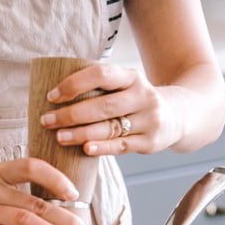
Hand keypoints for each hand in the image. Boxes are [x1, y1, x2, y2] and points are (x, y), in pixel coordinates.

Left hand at [38, 63, 181, 155]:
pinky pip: (121, 146)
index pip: (101, 74)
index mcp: (132, 76)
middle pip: (103, 106)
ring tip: (59, 137)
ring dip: (81, 134)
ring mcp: (149, 120)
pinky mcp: (150, 142)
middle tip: (47, 121)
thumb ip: (100, 87)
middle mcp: (143, 96)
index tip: (52, 96)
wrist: (178, 116)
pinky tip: (84, 149)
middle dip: (71, 114)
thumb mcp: (125, 85)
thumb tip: (55, 97)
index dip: (74, 84)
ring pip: (110, 128)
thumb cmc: (136, 100)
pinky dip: (102, 148)